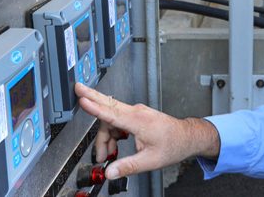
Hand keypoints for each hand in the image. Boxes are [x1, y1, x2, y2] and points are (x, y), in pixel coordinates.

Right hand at [75, 83, 220, 178]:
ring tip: (106, 155)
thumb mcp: (150, 160)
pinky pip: (118, 122)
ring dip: (105, 137)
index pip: (112, 112)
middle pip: (109, 108)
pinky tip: (114, 148)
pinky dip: (113, 134)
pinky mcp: (137, 116)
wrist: (187, 137)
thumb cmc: (174, 145)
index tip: (83, 98)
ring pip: (112, 120)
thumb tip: (110, 172)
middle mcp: (137, 113)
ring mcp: (137, 113)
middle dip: (92, 100)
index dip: (95, 106)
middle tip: (77, 91)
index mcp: (139, 121)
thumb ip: (127, 166)